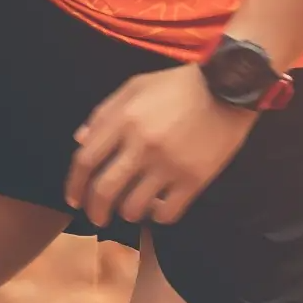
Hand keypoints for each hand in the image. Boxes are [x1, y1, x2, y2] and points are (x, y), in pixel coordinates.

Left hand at [65, 63, 258, 228]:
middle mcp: (142, 145)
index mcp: (124, 119)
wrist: (229, 87)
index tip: (73, 199)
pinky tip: (159, 207)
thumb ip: (104, 112)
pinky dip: (157, 216)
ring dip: (127, 213)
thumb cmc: (179, 85)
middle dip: (95, 210)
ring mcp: (168, 165)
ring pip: (133, 207)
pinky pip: (166, 213)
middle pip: (104, 190)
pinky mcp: (194, 180)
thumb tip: (80, 141)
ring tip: (132, 208)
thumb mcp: (136, 86)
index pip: (85, 161)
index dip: (74, 185)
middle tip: (97, 217)